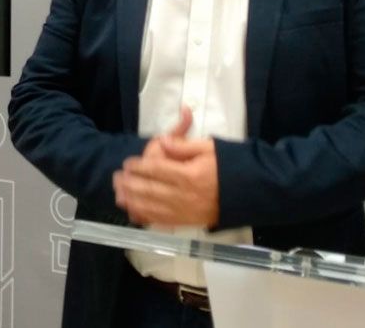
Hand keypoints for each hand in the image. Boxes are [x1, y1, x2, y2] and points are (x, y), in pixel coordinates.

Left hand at [113, 107, 219, 227]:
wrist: (247, 193)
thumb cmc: (228, 166)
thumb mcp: (209, 148)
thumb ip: (184, 146)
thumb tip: (162, 141)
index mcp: (190, 175)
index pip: (157, 170)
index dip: (139, 166)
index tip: (127, 162)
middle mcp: (185, 196)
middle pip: (150, 190)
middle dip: (130, 184)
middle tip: (116, 177)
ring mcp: (185, 212)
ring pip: (152, 208)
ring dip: (132, 201)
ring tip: (118, 194)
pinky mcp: (187, 222)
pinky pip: (161, 221)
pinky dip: (145, 217)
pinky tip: (133, 212)